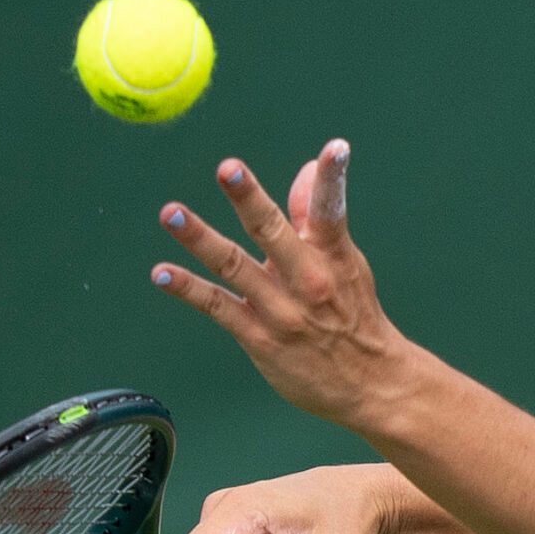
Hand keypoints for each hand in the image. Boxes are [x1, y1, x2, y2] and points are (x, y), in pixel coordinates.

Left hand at [151, 141, 413, 422]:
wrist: (371, 384)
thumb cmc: (354, 316)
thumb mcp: (344, 264)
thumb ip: (315, 217)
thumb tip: (305, 170)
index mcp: (332, 256)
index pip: (332, 210)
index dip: (332, 178)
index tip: (335, 149)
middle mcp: (307, 280)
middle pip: (273, 232)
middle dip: (250, 200)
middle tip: (228, 168)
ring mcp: (281, 310)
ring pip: (235, 266)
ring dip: (201, 239)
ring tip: (171, 213)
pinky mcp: (259, 337)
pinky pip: (218, 307)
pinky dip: (189, 289)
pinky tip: (162, 273)